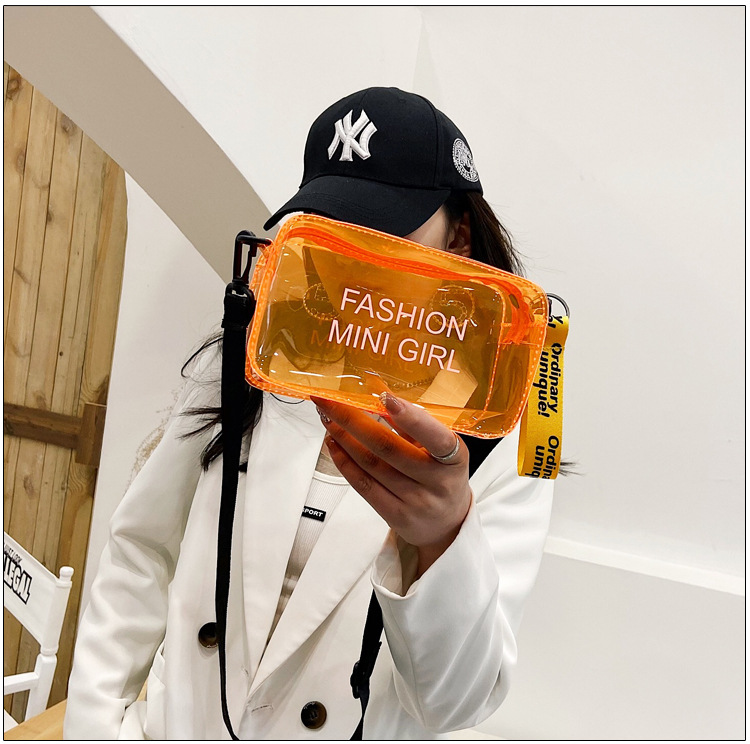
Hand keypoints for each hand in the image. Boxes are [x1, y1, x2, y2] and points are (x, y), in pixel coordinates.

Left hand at [311, 393, 471, 575]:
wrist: (447, 523)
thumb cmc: (442, 477)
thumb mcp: (441, 450)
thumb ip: (415, 427)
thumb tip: (380, 397)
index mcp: (454, 458)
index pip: (435, 437)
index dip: (410, 417)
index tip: (386, 397)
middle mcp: (437, 482)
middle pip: (388, 448)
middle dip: (354, 421)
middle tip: (332, 402)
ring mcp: (416, 501)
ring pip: (370, 465)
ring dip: (344, 438)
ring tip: (329, 419)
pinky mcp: (396, 516)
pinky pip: (363, 485)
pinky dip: (344, 462)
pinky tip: (335, 445)